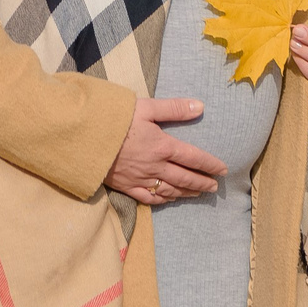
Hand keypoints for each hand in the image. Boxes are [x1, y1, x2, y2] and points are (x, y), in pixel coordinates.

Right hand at [104, 97, 226, 207]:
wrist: (84, 137)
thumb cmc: (114, 118)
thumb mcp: (146, 107)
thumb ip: (174, 108)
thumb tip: (201, 107)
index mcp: (162, 145)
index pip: (193, 157)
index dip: (210, 164)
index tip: (223, 170)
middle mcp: (155, 166)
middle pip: (185, 177)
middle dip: (202, 182)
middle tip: (214, 187)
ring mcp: (141, 179)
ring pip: (170, 190)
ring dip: (187, 192)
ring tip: (198, 193)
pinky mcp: (126, 186)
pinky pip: (150, 198)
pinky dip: (164, 199)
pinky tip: (170, 199)